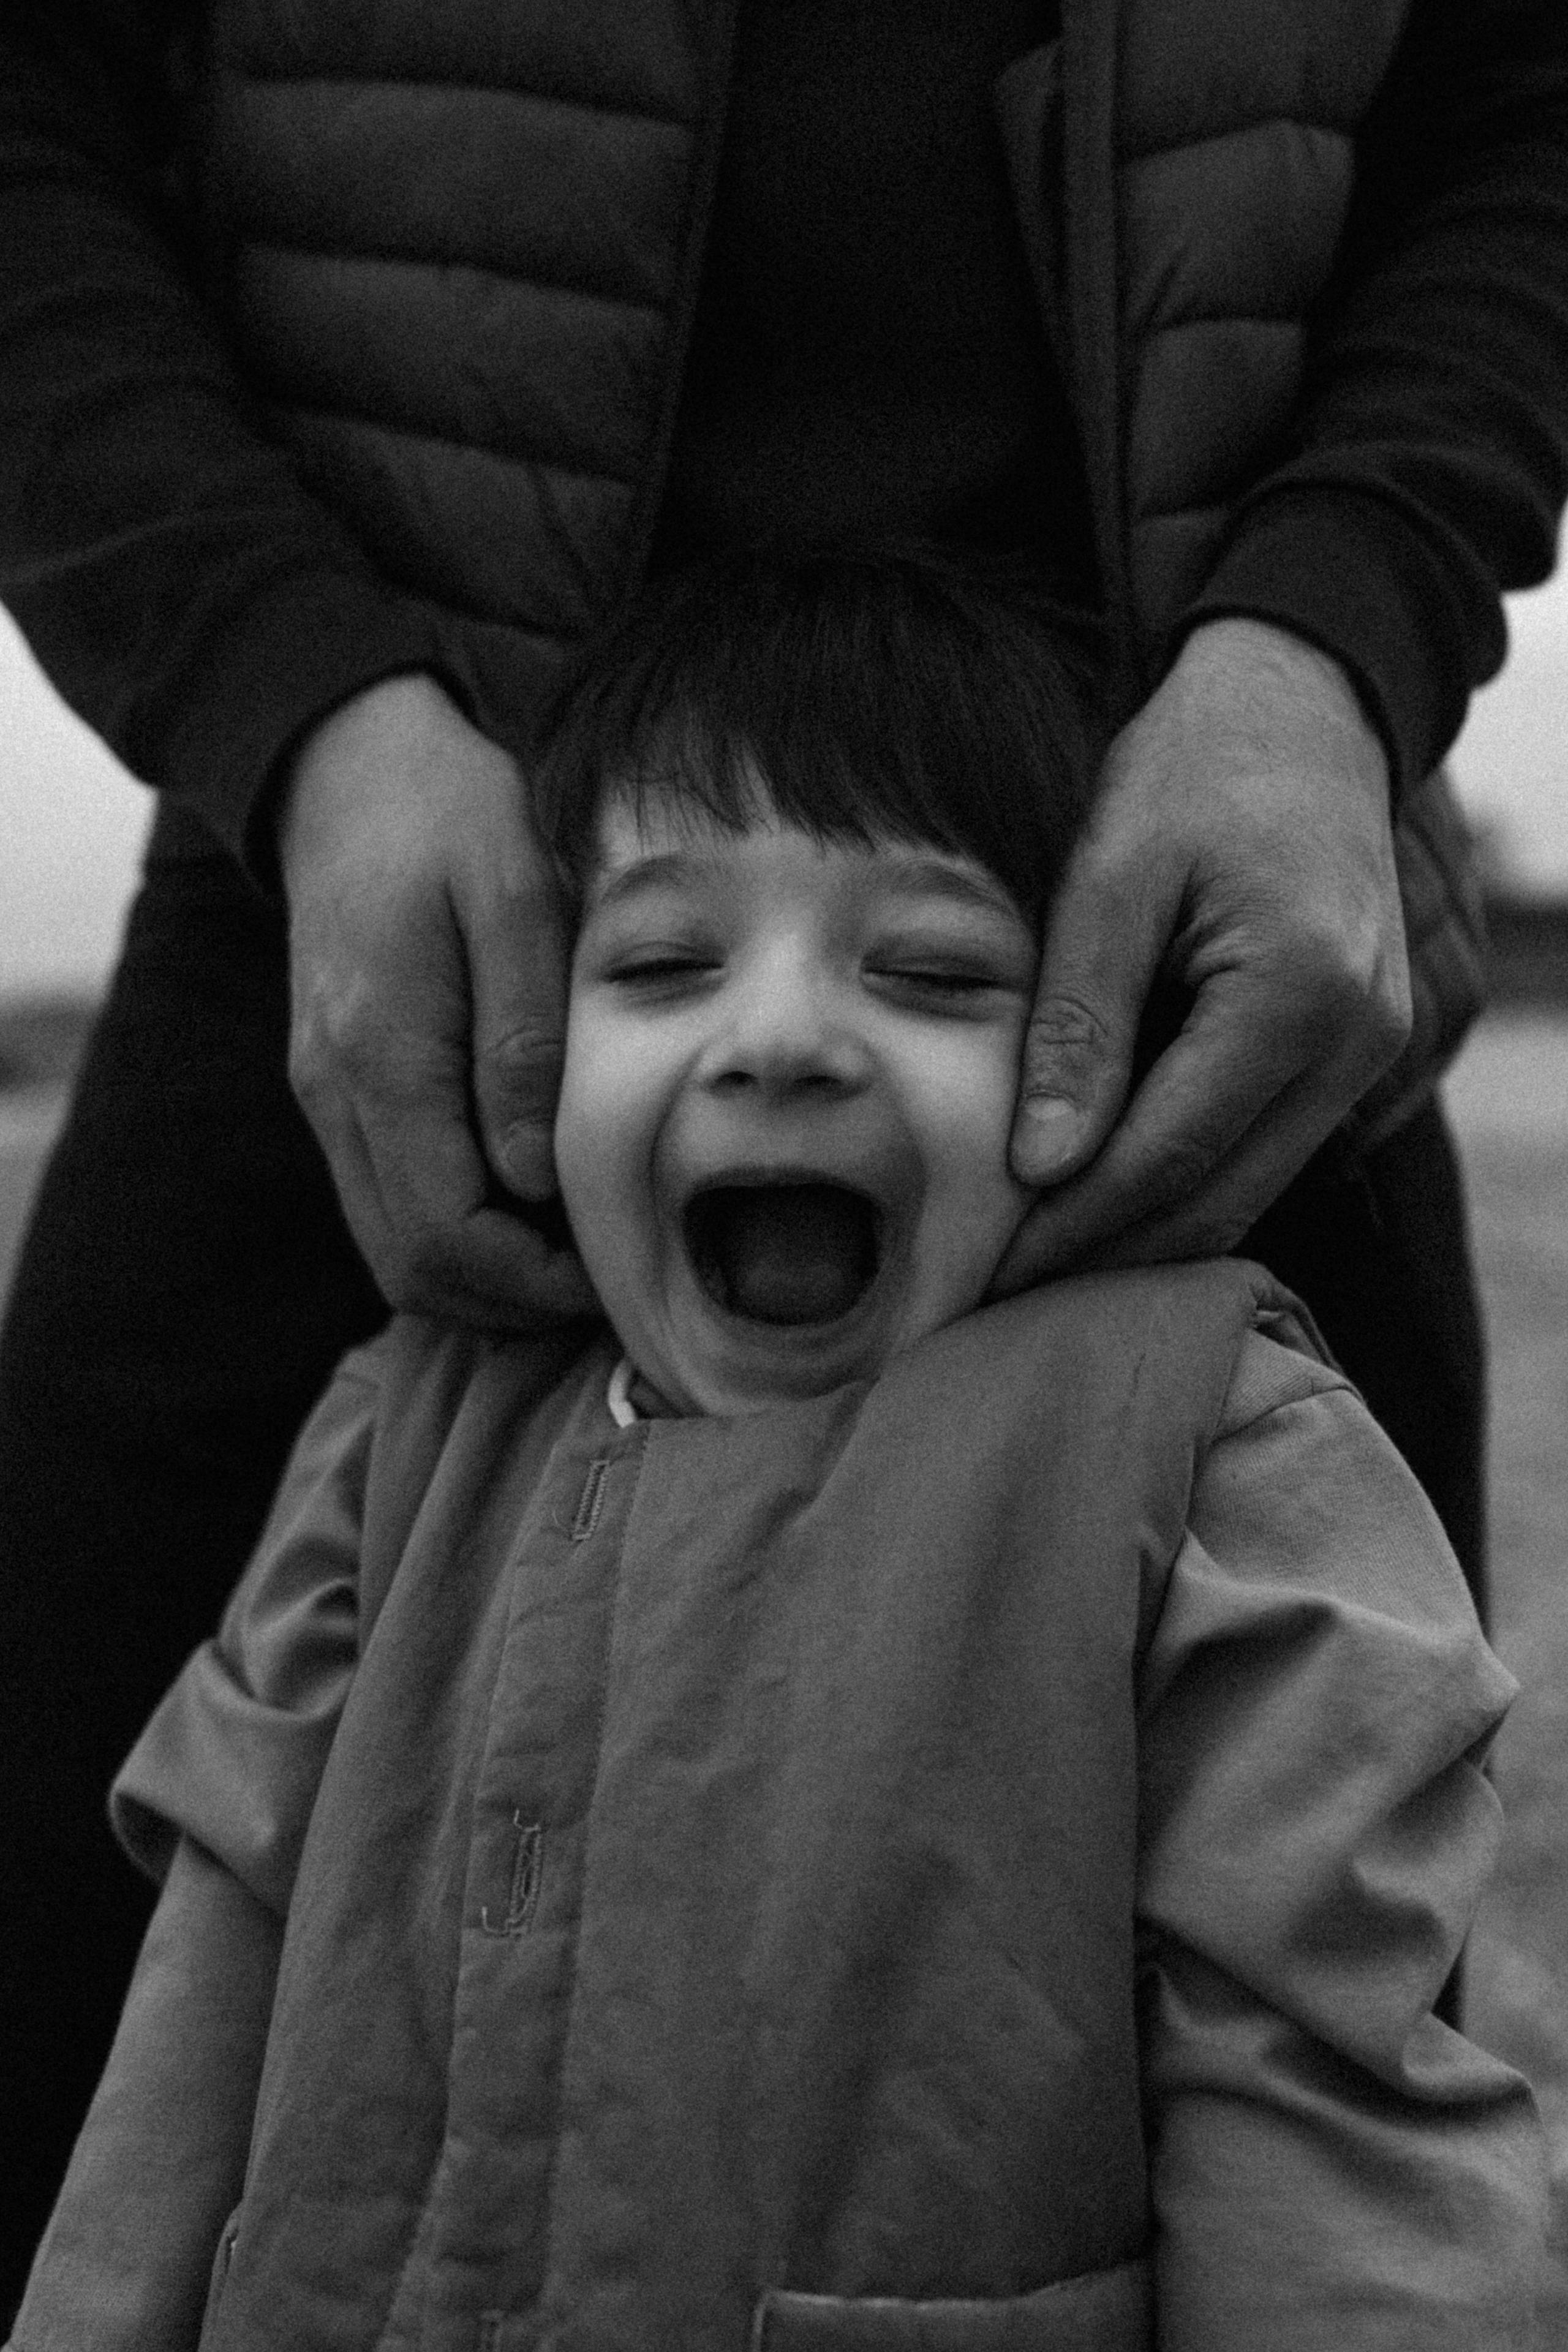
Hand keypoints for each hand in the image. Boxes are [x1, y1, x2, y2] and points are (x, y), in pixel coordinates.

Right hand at [277, 674, 598, 1325]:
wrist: (349, 763)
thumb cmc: (450, 812)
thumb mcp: (513, 894)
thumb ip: (522, 1041)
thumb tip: (530, 1180)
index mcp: (382, 1057)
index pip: (445, 1238)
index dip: (533, 1284)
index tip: (615, 1270)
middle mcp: (336, 1096)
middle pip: (412, 1268)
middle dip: (513, 1301)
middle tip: (609, 1276)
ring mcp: (327, 1098)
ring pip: (394, 1248)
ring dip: (486, 1274)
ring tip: (579, 1245)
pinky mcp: (338, 1091)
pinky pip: (390, 1201)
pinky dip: (460, 1230)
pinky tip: (531, 1199)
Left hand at [994, 618, 1411, 1286]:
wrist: (1300, 705)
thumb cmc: (1194, 768)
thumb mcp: (1112, 875)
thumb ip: (1080, 1024)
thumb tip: (1041, 1166)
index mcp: (1297, 997)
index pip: (1168, 1157)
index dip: (1071, 1230)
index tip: (984, 1279)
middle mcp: (1353, 1043)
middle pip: (1216, 1200)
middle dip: (1103, 1263)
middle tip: (994, 1308)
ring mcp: (1366, 1053)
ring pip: (1244, 1193)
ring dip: (1142, 1241)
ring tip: (1033, 1279)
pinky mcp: (1350, 1053)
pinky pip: (1261, 1153)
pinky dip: (1182, 1189)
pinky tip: (1099, 1208)